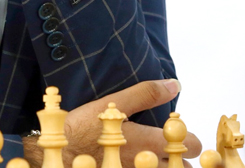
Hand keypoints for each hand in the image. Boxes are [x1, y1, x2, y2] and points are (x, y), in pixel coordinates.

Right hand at [22, 78, 200, 167]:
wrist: (52, 156)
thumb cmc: (81, 128)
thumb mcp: (114, 104)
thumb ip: (147, 94)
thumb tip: (175, 85)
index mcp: (149, 142)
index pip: (192, 146)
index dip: (191, 140)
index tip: (180, 134)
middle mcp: (146, 164)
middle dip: (181, 159)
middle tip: (170, 149)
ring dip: (165, 167)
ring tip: (155, 157)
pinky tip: (136, 164)